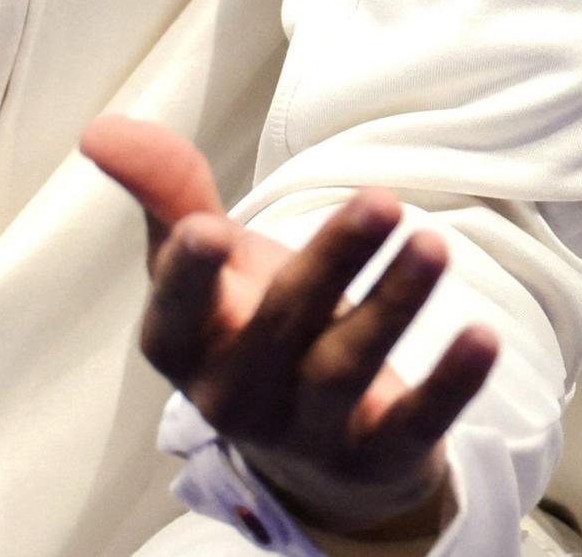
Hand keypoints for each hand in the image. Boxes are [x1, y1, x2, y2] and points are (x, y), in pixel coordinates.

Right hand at [82, 114, 494, 542]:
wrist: (312, 451)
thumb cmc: (250, 329)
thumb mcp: (207, 265)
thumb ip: (166, 191)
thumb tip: (99, 127)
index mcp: (185, 345)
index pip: (176, 315)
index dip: (189, 277)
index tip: (207, 229)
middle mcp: (237, 396)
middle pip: (282, 325)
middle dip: (332, 260)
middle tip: (380, 200)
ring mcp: (308, 433)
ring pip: (347, 367)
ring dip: (394, 305)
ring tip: (434, 245)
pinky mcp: (378, 455)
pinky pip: (415, 422)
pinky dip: (451, 383)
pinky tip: (482, 335)